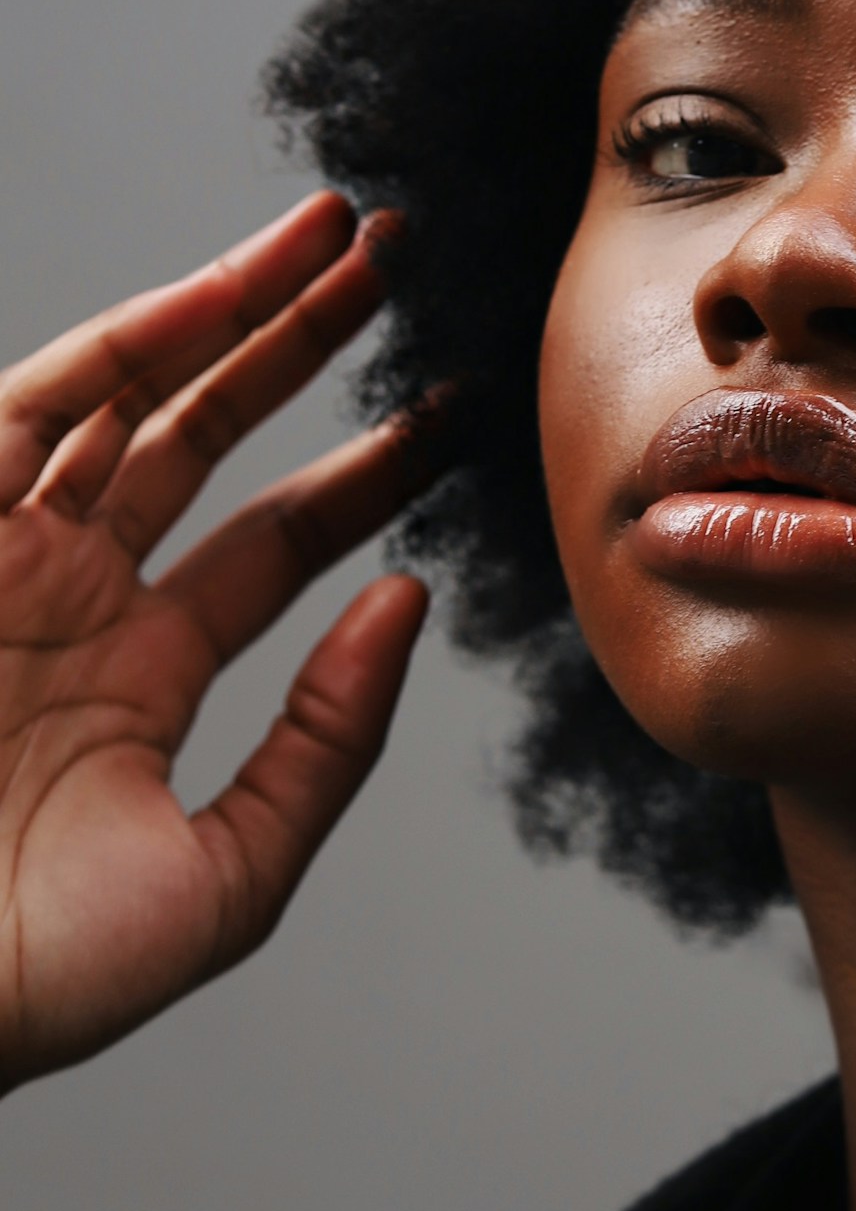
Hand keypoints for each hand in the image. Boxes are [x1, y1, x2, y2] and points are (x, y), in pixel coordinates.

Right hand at [0, 193, 429, 1092]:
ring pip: (140, 393)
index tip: (456, 412)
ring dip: (242, 309)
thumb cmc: (34, 973)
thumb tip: (409, 605)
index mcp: (134, 676)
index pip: (274, 543)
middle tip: (406, 270)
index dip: (368, 471)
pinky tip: (238, 283)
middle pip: (210, 439)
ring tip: (351, 238)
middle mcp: (70, 595)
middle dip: (307, 350)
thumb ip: (325, 743)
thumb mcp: (226, 872)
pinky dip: (144, 334)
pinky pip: (50, 401)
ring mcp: (4, 552)